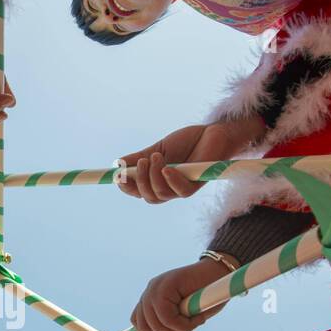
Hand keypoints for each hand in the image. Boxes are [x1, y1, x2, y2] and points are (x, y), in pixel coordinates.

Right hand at [117, 116, 265, 202]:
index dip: (127, 187)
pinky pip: (181, 191)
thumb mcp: (158, 148)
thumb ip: (139, 157)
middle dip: (140, 182)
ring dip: (155, 177)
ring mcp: (183, 188)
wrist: (213, 133)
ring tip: (156, 157)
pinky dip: (171, 181)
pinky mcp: (197, 185)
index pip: (138, 191)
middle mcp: (169, 188)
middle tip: (141, 162)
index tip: (118, 177)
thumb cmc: (188, 142)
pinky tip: (168, 168)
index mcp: (158, 180)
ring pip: (162, 194)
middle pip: (149, 197)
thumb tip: (118, 164)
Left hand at [130, 258, 231, 330]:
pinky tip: (197, 319)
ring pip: (157, 325)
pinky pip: (168, 318)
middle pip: (144, 327)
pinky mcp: (167, 286)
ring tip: (194, 323)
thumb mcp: (181, 313)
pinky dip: (183, 326)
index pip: (138, 322)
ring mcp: (156, 287)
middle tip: (186, 330)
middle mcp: (150, 291)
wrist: (221, 273)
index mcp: (150, 297)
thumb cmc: (206, 297)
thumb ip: (165, 322)